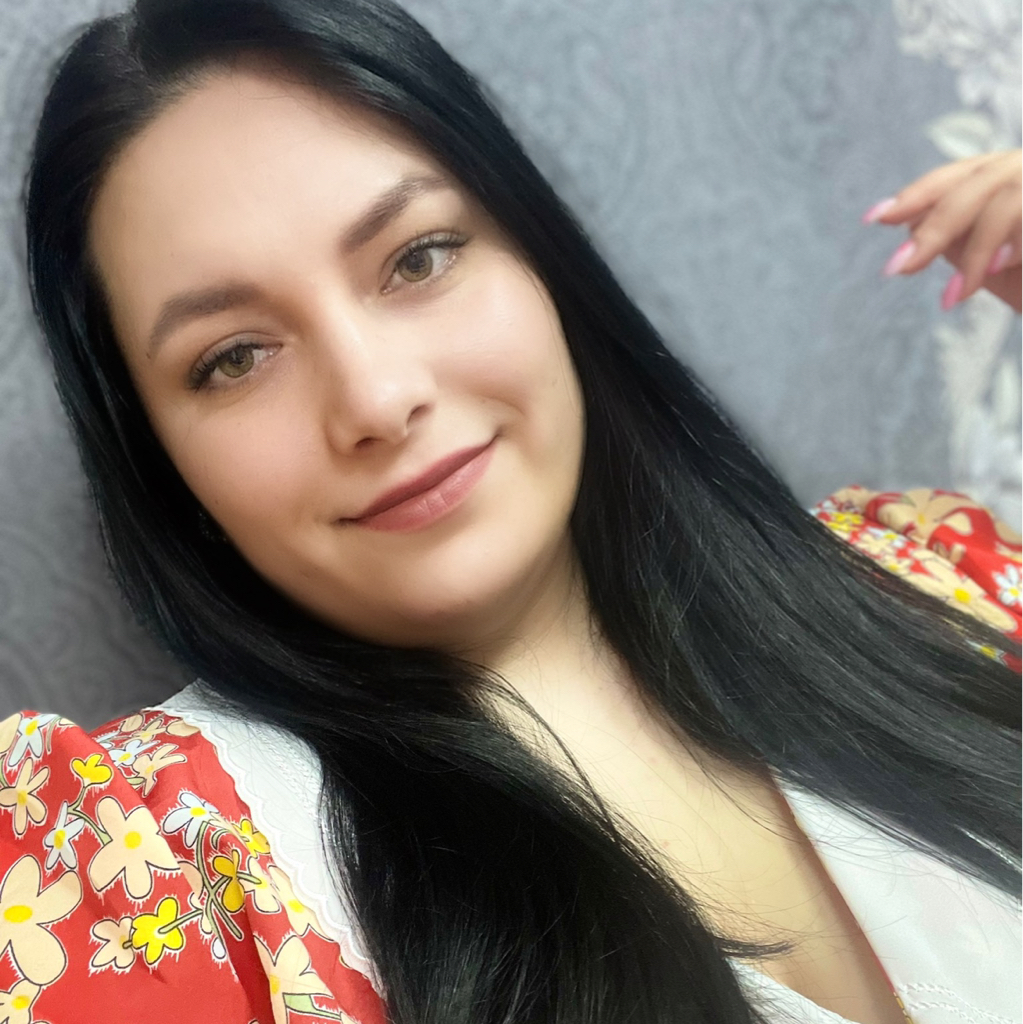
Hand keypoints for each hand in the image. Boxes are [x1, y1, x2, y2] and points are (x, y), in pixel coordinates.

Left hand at [862, 150, 1020, 313]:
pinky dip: (1014, 246)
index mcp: (1006, 174)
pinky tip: (1001, 269)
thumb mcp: (992, 261)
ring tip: (956, 297)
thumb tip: (911, 230)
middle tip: (898, 268)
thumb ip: (958, 240)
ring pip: (1005, 204)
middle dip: (935, 229)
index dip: (916, 195)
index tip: (876, 218)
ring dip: (978, 252)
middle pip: (977, 188)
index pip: (955, 177)